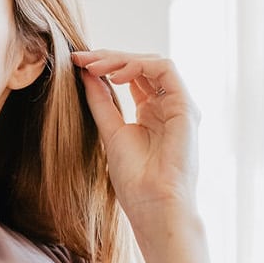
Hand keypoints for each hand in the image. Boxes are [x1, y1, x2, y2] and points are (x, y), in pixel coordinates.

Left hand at [71, 50, 200, 231]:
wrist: (153, 204)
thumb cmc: (135, 180)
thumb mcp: (110, 132)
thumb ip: (101, 102)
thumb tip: (85, 74)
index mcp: (151, 113)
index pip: (130, 77)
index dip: (104, 66)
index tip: (77, 63)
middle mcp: (167, 105)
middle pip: (140, 66)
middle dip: (109, 58)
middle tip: (81, 58)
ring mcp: (178, 104)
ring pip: (152, 62)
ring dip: (120, 59)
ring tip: (94, 66)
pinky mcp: (186, 105)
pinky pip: (165, 69)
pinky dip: (138, 66)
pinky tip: (116, 76)